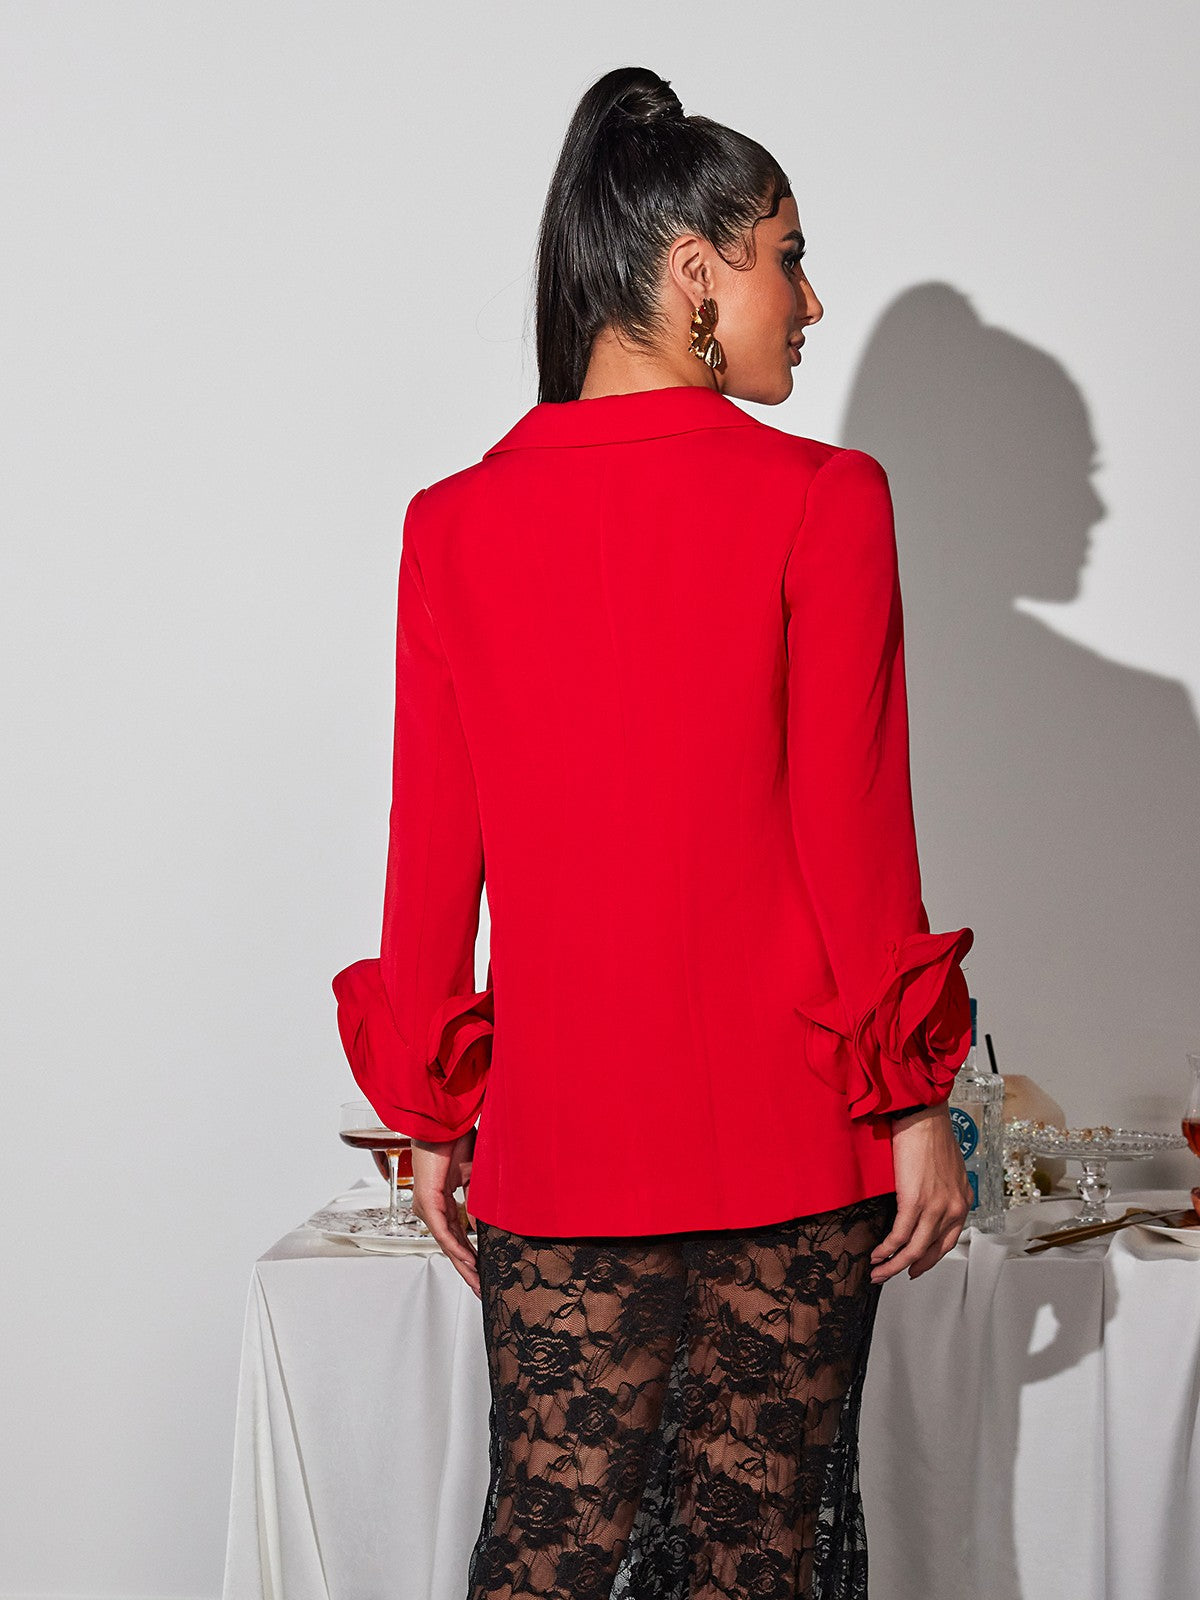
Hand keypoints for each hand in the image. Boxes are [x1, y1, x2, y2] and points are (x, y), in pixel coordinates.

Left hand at [409, 1130, 479, 1296]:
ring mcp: (427, 1206)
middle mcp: (430, 1208)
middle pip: (450, 1246)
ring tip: (478, 1282)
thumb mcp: (472, 1176)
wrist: (444, 1121)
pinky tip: (469, 1260)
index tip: (483, 1272)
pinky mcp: (428, 1201)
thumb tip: (484, 1225)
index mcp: (441, 1202)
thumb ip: (476, 1201)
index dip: (470, 1255)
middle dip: (467, 1269)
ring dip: (463, 1264)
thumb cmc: (455, 1140)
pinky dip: (456, 1246)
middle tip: (482, 1289)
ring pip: (446, 1243)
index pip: (456, 1236)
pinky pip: (443, 1230)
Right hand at [869, 1103, 971, 1283]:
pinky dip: (886, 1249)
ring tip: (878, 1271)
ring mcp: (935, 1207)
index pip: (947, 1242)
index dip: (929, 1259)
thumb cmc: (931, 1134)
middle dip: (909, 1267)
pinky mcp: (914, 1202)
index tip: (915, 1268)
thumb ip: (944, 1191)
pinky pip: (899, 1235)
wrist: (922, 1117)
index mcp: (962, 1201)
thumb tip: (929, 1204)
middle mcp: (953, 1209)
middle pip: (930, 1251)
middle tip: (892, 1275)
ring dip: (893, 1265)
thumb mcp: (948, 1169)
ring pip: (914, 1249)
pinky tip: (876, 1254)